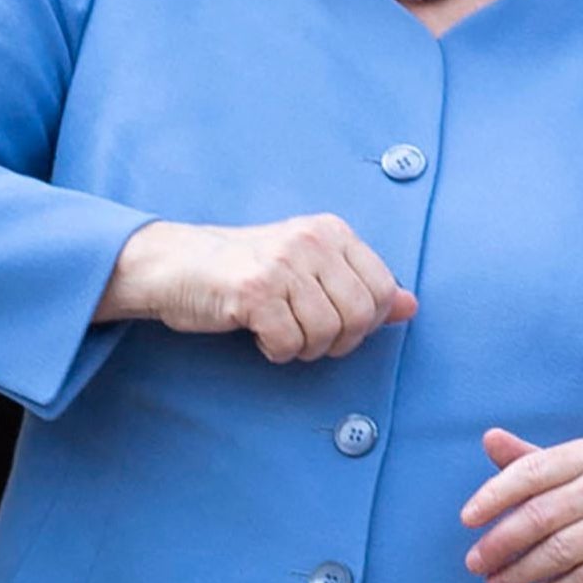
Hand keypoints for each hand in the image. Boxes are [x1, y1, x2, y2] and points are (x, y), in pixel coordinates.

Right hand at [97, 216, 417, 362]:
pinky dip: (275, 351)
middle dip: (336, 340)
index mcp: (330, 231)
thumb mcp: (306, 269)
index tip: (333, 324)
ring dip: (302, 347)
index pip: (381, 289)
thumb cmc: (240, 270)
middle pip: (359, 316)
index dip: (363, 322)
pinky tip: (258, 334)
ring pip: (326, 333)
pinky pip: (288, 343)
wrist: (172, 265)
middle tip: (304, 336)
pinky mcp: (253, 291)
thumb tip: (410, 306)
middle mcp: (310, 241)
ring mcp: (282, 264)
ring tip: (279, 333)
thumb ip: (358, 285)